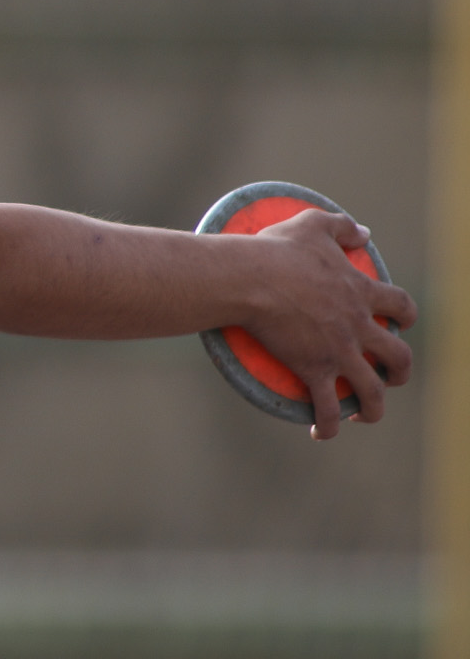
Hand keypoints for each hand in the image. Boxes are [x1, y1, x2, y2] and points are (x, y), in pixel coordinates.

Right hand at [241, 208, 416, 439]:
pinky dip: (328, 425)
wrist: (251, 279)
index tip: (401, 324)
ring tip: (364, 415)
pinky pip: (327, 406)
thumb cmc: (276, 250)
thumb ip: (342, 226)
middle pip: (398, 357)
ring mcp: (339, 351)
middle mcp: (359, 326)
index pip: (401, 306)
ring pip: (373, 390)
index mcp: (361, 293)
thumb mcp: (312, 225)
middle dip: (398, 372)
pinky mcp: (314, 369)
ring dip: (373, 408)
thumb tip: (364, 232)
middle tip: (388, 378)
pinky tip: (321, 433)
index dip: (406, 317)